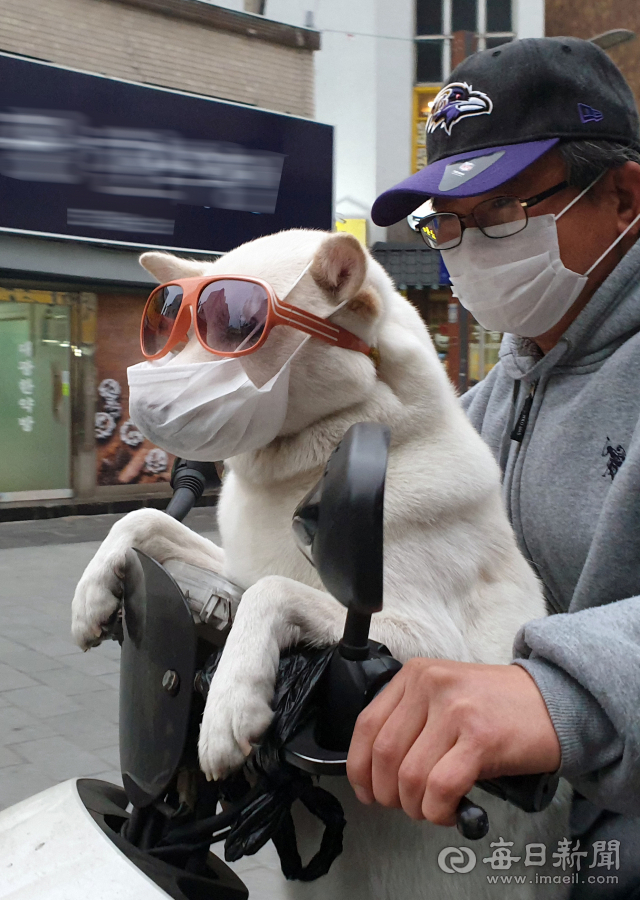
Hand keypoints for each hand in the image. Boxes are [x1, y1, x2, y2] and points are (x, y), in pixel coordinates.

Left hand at [346, 658, 560, 824]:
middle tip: (405, 805)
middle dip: (388, 793)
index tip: (366, 790)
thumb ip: (410, 719)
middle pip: (384, 755)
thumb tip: (375, 771)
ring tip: (433, 808)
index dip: (359, 767)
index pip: (366, 725)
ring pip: (410, 776)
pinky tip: (450, 810)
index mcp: (415, 674)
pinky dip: (438, 810)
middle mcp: (431, 686)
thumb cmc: (497, 706)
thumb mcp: (444, 695)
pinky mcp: (480, 738)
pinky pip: (440, 788)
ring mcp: (456, 710)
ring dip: (415, 807)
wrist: (553, 701)